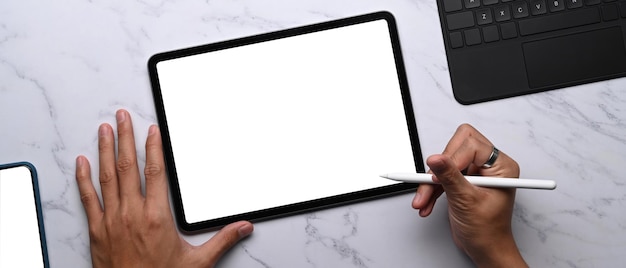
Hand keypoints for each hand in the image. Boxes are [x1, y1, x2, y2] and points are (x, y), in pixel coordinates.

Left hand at [75, 109, 253, 267]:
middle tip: (121, 117)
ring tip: (103, 129)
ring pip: (107, 177)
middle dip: (124, 138)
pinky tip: (82, 162)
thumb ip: (222, 241)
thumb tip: (243, 227)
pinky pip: (88, 198)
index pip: (155, 171)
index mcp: (157, 217)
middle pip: (128, 166)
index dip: (153, 147)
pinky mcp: (97, 231)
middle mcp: (132, 214)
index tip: (151, 130)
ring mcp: (112, 220)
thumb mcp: (198, 262)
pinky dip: (84, 178)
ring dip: (104, 150)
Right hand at [412, 124, 526, 266]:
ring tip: (424, 200)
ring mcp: (475, 173)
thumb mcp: (466, 201)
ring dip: (431, 182)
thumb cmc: (488, 231)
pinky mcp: (463, 180)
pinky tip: (427, 202)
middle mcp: (489, 166)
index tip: (439, 175)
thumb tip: (436, 158)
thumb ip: (450, 177)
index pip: (471, 144)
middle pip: (456, 148)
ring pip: (445, 162)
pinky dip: (431, 188)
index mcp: (501, 166)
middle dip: (439, 168)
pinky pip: (441, 174)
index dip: (453, 158)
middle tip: (431, 183)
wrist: (485, 249)